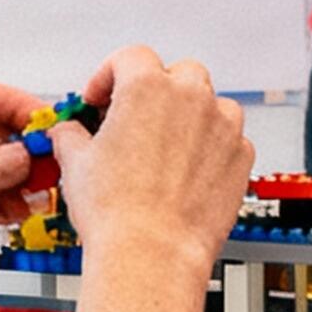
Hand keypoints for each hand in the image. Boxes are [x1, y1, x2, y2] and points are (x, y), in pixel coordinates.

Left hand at [0, 83, 47, 262]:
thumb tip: (22, 156)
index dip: (23, 109)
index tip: (51, 128)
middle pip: (4, 132)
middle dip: (31, 147)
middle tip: (56, 166)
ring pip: (6, 167)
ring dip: (27, 178)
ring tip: (44, 193)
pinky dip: (15, 204)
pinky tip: (25, 210)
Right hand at [52, 46, 256, 311]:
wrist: (153, 253)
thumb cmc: (116, 210)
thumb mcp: (75, 162)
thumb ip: (71, 134)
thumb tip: (70, 132)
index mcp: (147, 87)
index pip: (130, 57)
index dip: (108, 76)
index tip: (100, 99)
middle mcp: (191, 99)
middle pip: (177, 73)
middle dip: (155, 89)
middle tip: (134, 117)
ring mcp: (223, 128)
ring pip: (211, 102)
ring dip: (190, 114)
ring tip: (165, 144)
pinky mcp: (241, 159)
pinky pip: (229, 139)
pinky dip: (211, 147)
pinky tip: (186, 171)